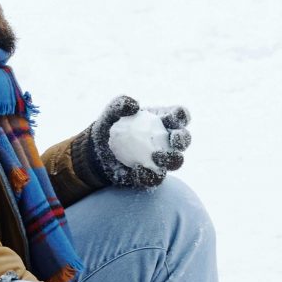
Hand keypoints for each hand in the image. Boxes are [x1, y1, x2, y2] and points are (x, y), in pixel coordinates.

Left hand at [70, 95, 190, 189]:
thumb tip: (134, 106)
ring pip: (176, 162)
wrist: (98, 150)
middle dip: (182, 139)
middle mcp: (168, 140)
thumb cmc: (110, 125)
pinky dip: (148, 175)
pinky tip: (137, 170)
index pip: (180, 115)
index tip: (173, 117)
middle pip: (184, 140)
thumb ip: (121, 104)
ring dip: (171, 160)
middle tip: (173, 140)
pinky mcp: (151, 176)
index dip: (181, 115)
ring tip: (156, 157)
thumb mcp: (111, 111)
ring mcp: (162, 160)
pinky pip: (155, 178)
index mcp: (164, 120)